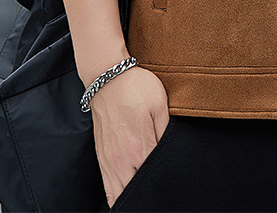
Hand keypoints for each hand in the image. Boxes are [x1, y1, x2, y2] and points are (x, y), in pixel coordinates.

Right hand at [88, 65, 170, 208]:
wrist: (108, 79)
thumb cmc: (136, 88)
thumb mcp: (160, 104)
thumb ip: (166, 132)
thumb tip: (172, 151)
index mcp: (140, 147)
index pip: (157, 176)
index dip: (167, 177)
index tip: (174, 177)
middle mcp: (123, 160)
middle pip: (139, 189)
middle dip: (152, 190)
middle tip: (163, 189)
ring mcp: (110, 161)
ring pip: (122, 194)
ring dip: (134, 196)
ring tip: (148, 195)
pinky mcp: (102, 158)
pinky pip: (108, 188)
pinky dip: (117, 196)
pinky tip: (126, 199)